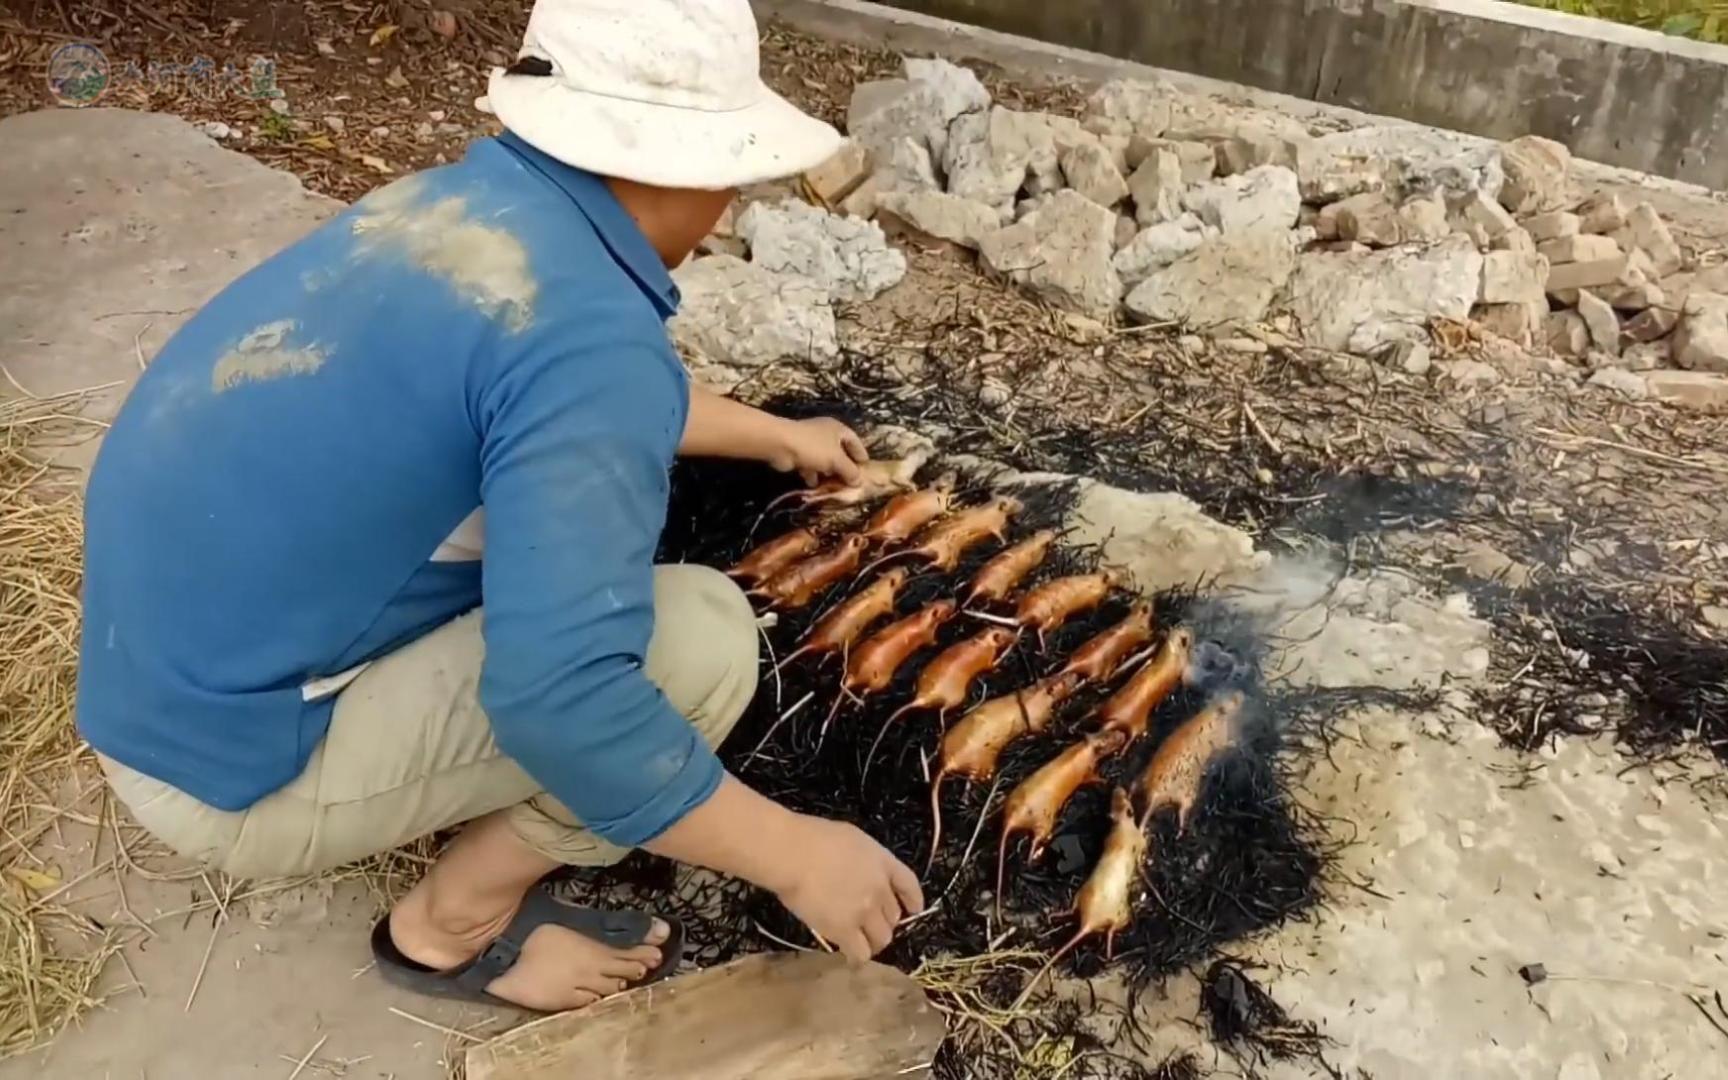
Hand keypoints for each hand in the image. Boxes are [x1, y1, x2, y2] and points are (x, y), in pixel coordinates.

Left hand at [769, 417, 867, 486]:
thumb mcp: (837, 460)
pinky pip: (811, 466)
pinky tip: (815, 486)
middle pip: (840, 453)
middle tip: (851, 484)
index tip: (866, 471)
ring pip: (825, 461)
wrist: (781, 444)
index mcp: (838, 430)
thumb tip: (859, 482)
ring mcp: (811, 444)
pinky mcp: (799, 454)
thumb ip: (850, 471)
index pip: (855, 442)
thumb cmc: (814, 448)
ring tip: (835, 488)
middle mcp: (826, 434)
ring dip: (829, 474)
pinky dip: (813, 476)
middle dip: (845, 469)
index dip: (862, 456)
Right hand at [772, 816, 923, 959]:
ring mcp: (864, 912)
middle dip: (883, 921)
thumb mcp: (851, 838)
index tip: (913, 909)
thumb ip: (863, 860)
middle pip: (894, 916)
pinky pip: (861, 953)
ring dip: (873, 941)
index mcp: (882, 862)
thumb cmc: (813, 838)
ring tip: (858, 941)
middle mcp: (879, 889)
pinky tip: (848, 954)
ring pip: (882, 938)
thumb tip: (857, 874)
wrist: (792, 854)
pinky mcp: (845, 931)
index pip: (909, 885)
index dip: (913, 899)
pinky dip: (856, 956)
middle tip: (867, 924)